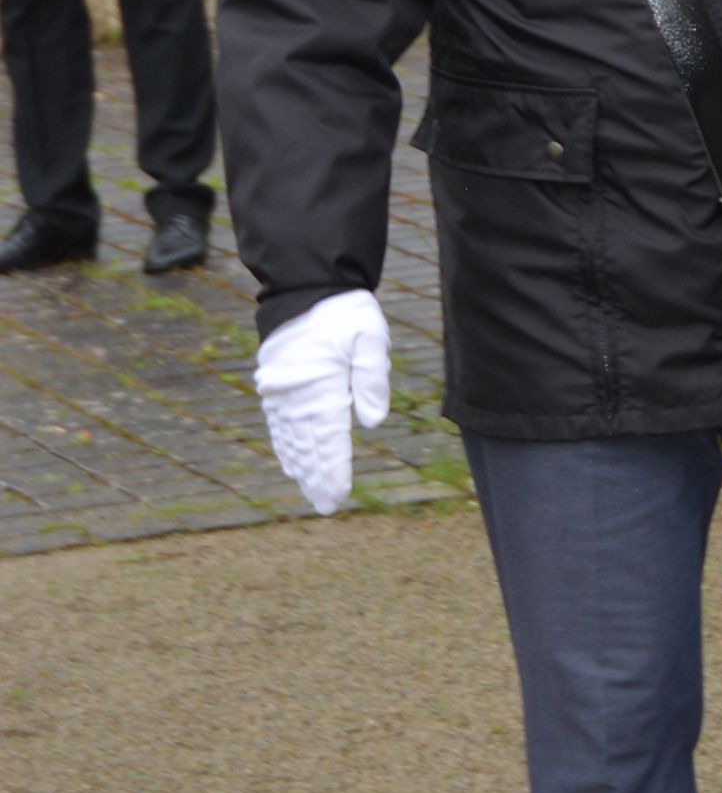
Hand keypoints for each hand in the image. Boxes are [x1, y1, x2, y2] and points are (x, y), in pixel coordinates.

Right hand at [252, 290, 391, 516]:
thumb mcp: (369, 336)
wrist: (305, 285)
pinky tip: (291, 461)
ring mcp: (284, 392)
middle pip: (309, 447)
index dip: (333, 471)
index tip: (337, 496)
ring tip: (310, 491)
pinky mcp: (276, 384)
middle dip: (318, 478)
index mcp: (323, 388)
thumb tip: (374, 422)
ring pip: (292, 439)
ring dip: (301, 466)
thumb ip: (372, 378)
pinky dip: (285, 445)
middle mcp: (299, 396)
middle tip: (325, 507)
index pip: (330, 440)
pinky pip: (279, 423)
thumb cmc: (342, 312)